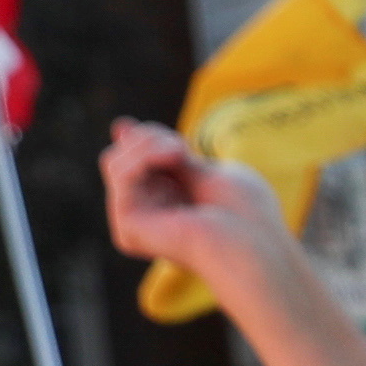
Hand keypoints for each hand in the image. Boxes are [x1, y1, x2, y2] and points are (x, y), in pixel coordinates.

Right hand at [101, 120, 294, 292]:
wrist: (251, 241)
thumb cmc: (243, 210)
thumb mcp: (204, 169)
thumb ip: (165, 153)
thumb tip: (120, 126)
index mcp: (167, 203)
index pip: (134, 163)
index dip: (135, 141)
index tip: (126, 124)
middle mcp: (147, 215)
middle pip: (120, 158)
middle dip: (149, 139)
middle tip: (181, 146)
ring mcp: (134, 223)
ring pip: (114, 162)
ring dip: (148, 144)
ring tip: (180, 150)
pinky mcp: (128, 228)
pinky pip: (120, 174)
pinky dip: (145, 156)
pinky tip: (173, 156)